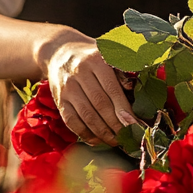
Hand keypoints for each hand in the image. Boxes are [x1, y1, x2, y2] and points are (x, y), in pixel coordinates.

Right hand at [42, 31, 138, 145]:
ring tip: (115, 141)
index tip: (134, 124)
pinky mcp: (59, 99)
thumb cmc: (92, 56)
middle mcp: (80, 73)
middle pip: (100, 104)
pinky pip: (71, 120)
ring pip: (86, 115)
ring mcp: (68, 88)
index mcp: (97, 61)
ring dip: (102, 132)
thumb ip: (122, 69)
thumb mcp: (108, 54)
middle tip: (127, 136)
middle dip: (115, 124)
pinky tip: (96, 140)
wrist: (59, 51)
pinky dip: (85, 133)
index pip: (112, 90)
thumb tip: (133, 88)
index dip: (123, 109)